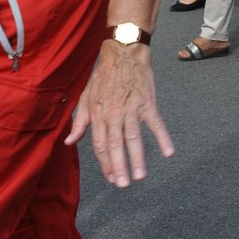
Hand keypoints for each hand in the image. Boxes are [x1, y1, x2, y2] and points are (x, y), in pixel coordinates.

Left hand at [65, 41, 174, 187]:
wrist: (123, 53)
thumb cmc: (104, 76)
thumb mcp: (86, 97)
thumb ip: (79, 121)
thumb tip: (69, 142)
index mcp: (98, 114)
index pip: (100, 144)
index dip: (104, 163)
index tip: (111, 178)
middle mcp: (113, 113)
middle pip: (115, 145)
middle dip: (119, 166)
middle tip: (123, 185)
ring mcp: (131, 108)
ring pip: (133, 138)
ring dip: (137, 158)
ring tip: (140, 177)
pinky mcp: (147, 102)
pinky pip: (156, 123)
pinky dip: (163, 138)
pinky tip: (168, 152)